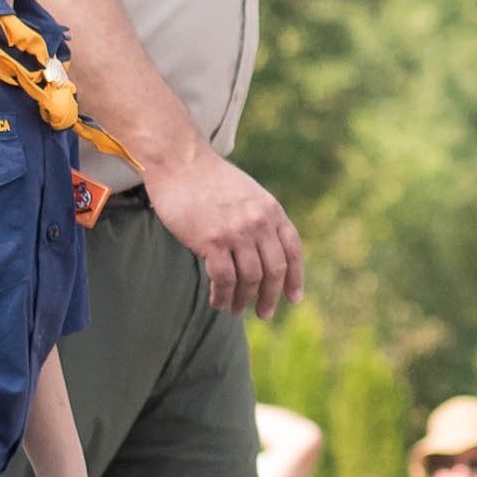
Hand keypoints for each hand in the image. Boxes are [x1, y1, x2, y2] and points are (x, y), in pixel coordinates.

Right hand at [142, 142, 303, 315]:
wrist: (180, 163)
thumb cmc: (210, 180)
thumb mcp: (248, 194)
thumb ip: (260, 218)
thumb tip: (264, 251)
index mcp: (272, 210)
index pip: (293, 250)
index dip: (295, 277)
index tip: (294, 298)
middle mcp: (259, 222)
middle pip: (275, 270)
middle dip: (271, 296)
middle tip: (265, 314)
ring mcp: (237, 232)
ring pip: (250, 278)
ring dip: (244, 300)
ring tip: (236, 310)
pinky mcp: (212, 241)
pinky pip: (224, 279)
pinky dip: (223, 296)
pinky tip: (219, 302)